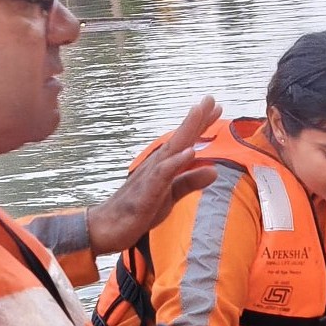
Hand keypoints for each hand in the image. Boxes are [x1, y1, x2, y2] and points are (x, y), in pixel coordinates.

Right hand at [86, 97, 223, 253]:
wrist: (109, 227)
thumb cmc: (139, 209)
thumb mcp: (171, 195)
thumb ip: (190, 181)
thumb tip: (214, 170)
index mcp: (164, 165)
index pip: (185, 141)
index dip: (201, 124)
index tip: (216, 106)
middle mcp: (157, 165)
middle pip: (180, 139)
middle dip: (196, 118)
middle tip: (210, 98)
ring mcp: (150, 176)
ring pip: (171, 150)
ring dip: (186, 131)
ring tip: (199, 113)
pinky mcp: (147, 192)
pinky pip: (162, 175)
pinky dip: (175, 162)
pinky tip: (189, 152)